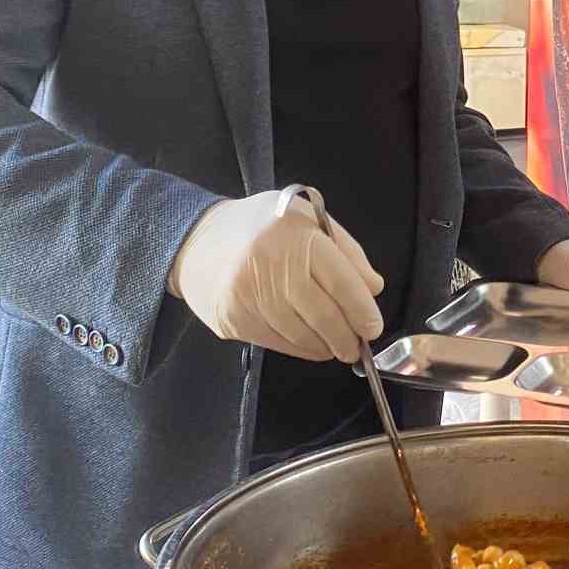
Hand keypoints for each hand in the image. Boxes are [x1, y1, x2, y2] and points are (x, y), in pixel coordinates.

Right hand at [169, 189, 383, 361]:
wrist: (195, 241)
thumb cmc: (260, 227)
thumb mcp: (307, 219)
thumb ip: (346, 251)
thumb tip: (373, 288)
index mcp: (297, 236)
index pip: (341, 282)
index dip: (362, 310)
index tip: (373, 326)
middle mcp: (271, 266)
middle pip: (322, 315)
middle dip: (347, 337)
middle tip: (358, 346)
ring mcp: (248, 296)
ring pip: (300, 334)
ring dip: (324, 346)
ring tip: (336, 346)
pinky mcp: (233, 320)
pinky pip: (277, 342)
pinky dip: (300, 348)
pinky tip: (311, 345)